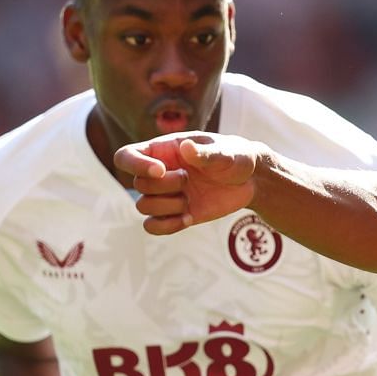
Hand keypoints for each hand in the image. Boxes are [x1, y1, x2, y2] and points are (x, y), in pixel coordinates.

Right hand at [113, 132, 266, 233]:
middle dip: (163, 186)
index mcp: (164, 150)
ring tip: (189, 200)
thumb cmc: (235, 157)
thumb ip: (206, 153)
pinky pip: (153, 226)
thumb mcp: (226, 152)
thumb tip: (185, 148)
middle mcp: (159, 172)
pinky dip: (167, 226)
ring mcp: (166, 194)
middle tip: (188, 180)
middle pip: (137, 184)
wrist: (250, 181)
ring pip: (142, 206)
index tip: (161, 170)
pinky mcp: (175, 214)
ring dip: (167, 206)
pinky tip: (189, 218)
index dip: (135, 165)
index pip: (126, 156)